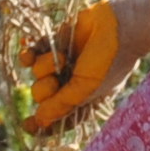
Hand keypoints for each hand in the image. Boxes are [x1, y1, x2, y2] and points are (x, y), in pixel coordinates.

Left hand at [22, 0, 142, 138]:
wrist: (121, 25)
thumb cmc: (109, 60)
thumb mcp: (86, 88)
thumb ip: (61, 105)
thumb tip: (40, 121)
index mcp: (82, 99)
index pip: (59, 118)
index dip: (42, 124)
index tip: (28, 125)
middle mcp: (71, 82)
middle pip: (43, 96)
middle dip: (44, 90)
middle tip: (56, 81)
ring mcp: (63, 63)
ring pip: (37, 74)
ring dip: (43, 67)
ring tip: (62, 58)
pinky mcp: (56, 43)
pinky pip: (33, 54)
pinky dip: (28, 55)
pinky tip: (28, 54)